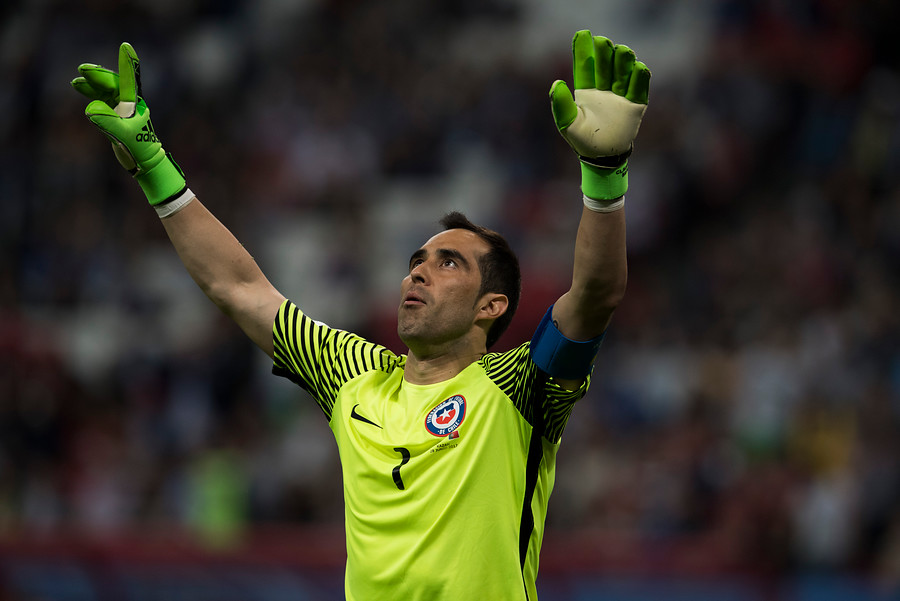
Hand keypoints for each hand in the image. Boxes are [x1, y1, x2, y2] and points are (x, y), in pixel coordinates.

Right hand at [72, 43, 186, 206]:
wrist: (145, 163)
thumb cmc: (140, 149)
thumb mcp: (123, 135)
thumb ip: (108, 121)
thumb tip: (91, 108)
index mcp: (135, 105)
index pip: (129, 81)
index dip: (127, 64)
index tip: (126, 47)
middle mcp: (130, 104)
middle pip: (113, 83)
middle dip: (99, 76)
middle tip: (83, 70)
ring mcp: (122, 109)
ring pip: (106, 91)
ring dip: (92, 85)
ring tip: (76, 82)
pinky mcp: (115, 116)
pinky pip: (102, 100)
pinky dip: (92, 95)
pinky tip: (82, 90)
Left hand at [550, 31, 649, 200]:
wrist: (602, 157)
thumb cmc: (581, 140)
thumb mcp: (567, 123)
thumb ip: (561, 105)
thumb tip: (555, 84)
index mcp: (586, 91)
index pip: (586, 66)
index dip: (584, 50)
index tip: (583, 34)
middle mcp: (604, 89)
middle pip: (606, 65)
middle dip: (605, 52)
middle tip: (603, 41)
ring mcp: (620, 96)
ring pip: (623, 72)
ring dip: (623, 61)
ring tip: (621, 51)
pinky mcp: (635, 105)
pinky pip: (639, 88)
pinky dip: (639, 78)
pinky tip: (638, 67)